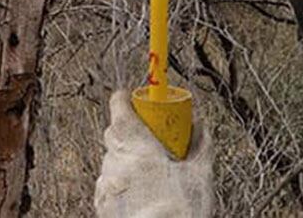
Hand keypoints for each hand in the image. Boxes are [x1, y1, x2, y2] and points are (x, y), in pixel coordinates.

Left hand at [94, 91, 213, 216]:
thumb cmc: (182, 212)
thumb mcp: (200, 174)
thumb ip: (201, 144)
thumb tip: (201, 123)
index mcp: (138, 148)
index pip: (119, 108)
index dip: (125, 99)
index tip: (133, 97)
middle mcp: (115, 163)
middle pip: (113, 132)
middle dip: (128, 129)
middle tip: (148, 134)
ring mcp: (106, 186)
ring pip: (111, 159)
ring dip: (125, 158)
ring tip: (149, 171)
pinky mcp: (102, 206)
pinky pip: (109, 183)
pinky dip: (121, 181)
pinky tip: (141, 193)